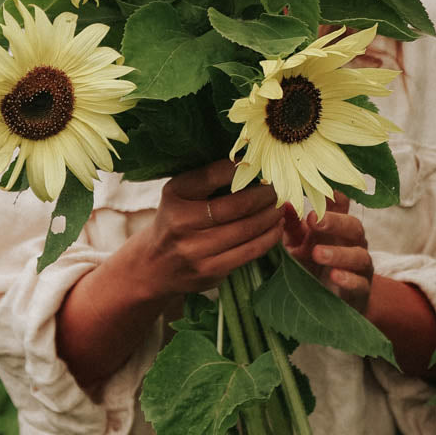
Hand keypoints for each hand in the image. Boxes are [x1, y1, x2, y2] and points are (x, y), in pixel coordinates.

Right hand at [130, 158, 283, 301]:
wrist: (155, 266)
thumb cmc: (176, 220)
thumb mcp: (180, 193)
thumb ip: (208, 179)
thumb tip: (252, 163)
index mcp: (175, 195)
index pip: (212, 176)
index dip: (241, 169)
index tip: (258, 165)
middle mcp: (182, 222)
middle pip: (237, 205)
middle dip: (265, 195)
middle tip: (277, 188)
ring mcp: (196, 250)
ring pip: (247, 229)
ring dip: (271, 215)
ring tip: (280, 205)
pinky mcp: (210, 270)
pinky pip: (249, 251)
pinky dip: (269, 237)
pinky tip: (275, 227)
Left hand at [283, 192, 373, 313]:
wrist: (327, 303)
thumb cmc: (311, 265)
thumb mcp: (297, 245)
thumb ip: (292, 227)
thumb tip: (284, 204)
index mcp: (337, 227)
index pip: (342, 206)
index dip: (335, 198)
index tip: (322, 192)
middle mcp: (352, 243)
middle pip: (353, 226)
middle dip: (335, 221)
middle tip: (313, 220)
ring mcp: (360, 266)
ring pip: (359, 255)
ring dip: (338, 253)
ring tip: (317, 253)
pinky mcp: (361, 290)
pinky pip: (360, 283)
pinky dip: (349, 279)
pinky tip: (335, 276)